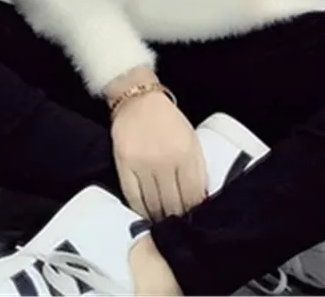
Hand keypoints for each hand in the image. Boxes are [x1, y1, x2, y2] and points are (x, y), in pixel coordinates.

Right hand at [110, 89, 206, 220]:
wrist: (138, 99)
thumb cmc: (168, 120)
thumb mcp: (191, 139)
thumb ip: (196, 167)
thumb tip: (200, 199)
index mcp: (186, 153)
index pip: (193, 195)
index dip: (194, 211)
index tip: (193, 220)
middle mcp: (165, 161)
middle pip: (174, 204)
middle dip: (177, 218)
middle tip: (178, 225)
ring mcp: (143, 164)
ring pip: (154, 205)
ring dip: (159, 218)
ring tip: (163, 223)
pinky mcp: (124, 165)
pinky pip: (133, 198)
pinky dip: (141, 210)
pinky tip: (146, 214)